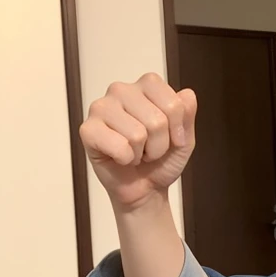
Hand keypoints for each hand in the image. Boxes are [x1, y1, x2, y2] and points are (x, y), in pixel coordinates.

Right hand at [79, 72, 197, 209]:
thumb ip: (187, 115)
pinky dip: (126, 159)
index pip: (173, 102)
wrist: (145, 189)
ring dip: (143, 153)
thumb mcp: (185, 139)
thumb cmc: (161, 161)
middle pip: (157, 120)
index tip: (172, 138)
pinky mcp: (88, 129)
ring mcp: (101, 108)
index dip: (178, 129)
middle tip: (150, 148)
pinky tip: (121, 156)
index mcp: (146, 87)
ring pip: (138, 134)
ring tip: (136, 152)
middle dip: (160, 144)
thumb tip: (187, 95)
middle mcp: (121, 91)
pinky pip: (119, 146)